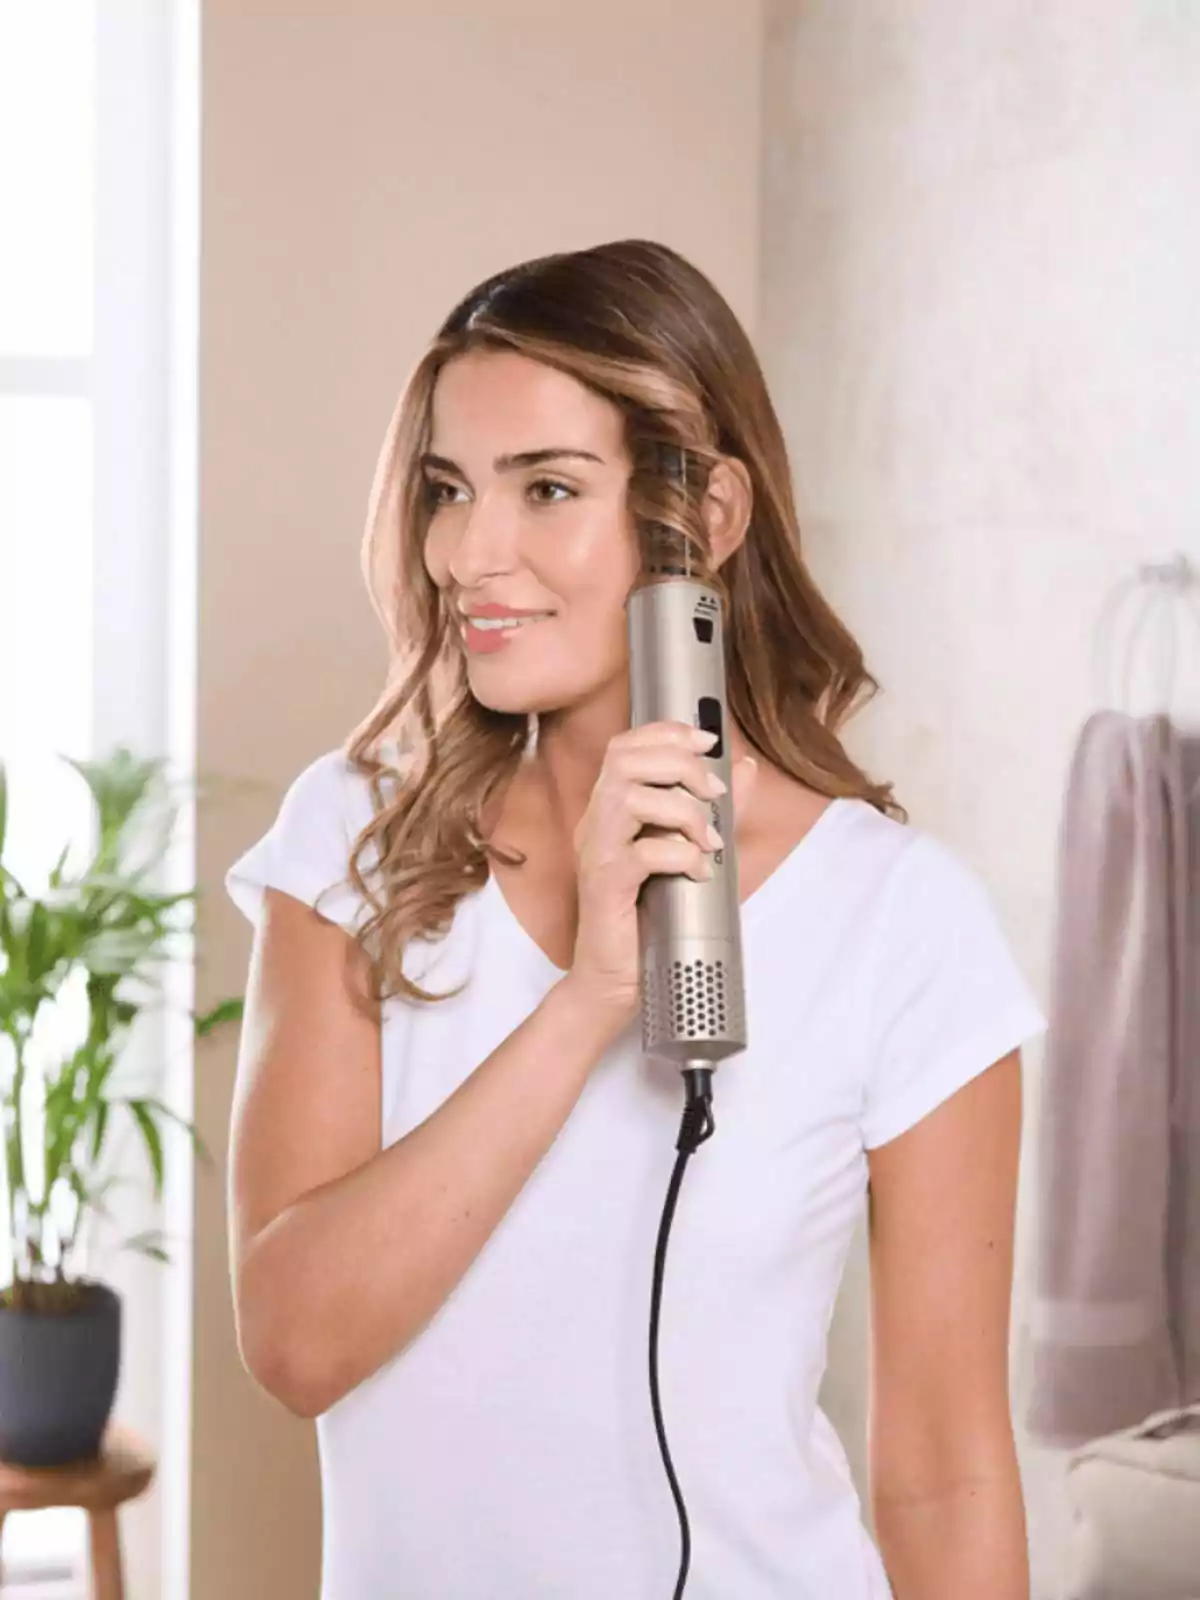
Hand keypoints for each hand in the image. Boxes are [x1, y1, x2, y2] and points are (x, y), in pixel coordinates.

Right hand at [563, 720, 759, 1025]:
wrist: (614, 979)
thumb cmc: (649, 918)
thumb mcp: (691, 852)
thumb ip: (716, 810)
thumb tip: (744, 768)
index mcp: (611, 809)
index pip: (625, 746)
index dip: (666, 732)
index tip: (708, 741)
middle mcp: (596, 822)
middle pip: (625, 759)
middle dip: (681, 765)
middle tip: (715, 793)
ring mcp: (596, 852)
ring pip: (630, 797)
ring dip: (684, 811)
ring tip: (709, 839)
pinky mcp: (605, 885)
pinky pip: (642, 853)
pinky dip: (681, 856)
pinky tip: (699, 872)